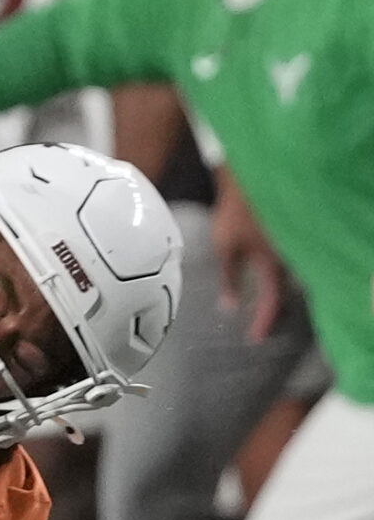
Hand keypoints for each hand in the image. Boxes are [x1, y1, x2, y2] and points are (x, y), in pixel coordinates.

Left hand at [211, 174, 288, 344]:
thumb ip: (229, 279)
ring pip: (292, 281)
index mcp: (273, 263)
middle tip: (262, 328)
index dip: (264, 322)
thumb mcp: (226, 248)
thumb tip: (229, 306)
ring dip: (279, 298)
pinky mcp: (291, 239)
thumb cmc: (237, 213)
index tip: (255, 337)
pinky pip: (291, 267)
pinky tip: (272, 285)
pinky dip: (282, 281)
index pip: (272, 301)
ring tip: (265, 312)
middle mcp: (290, 258)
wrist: (252, 182)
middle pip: (287, 294)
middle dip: (275, 314)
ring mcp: (292, 248)